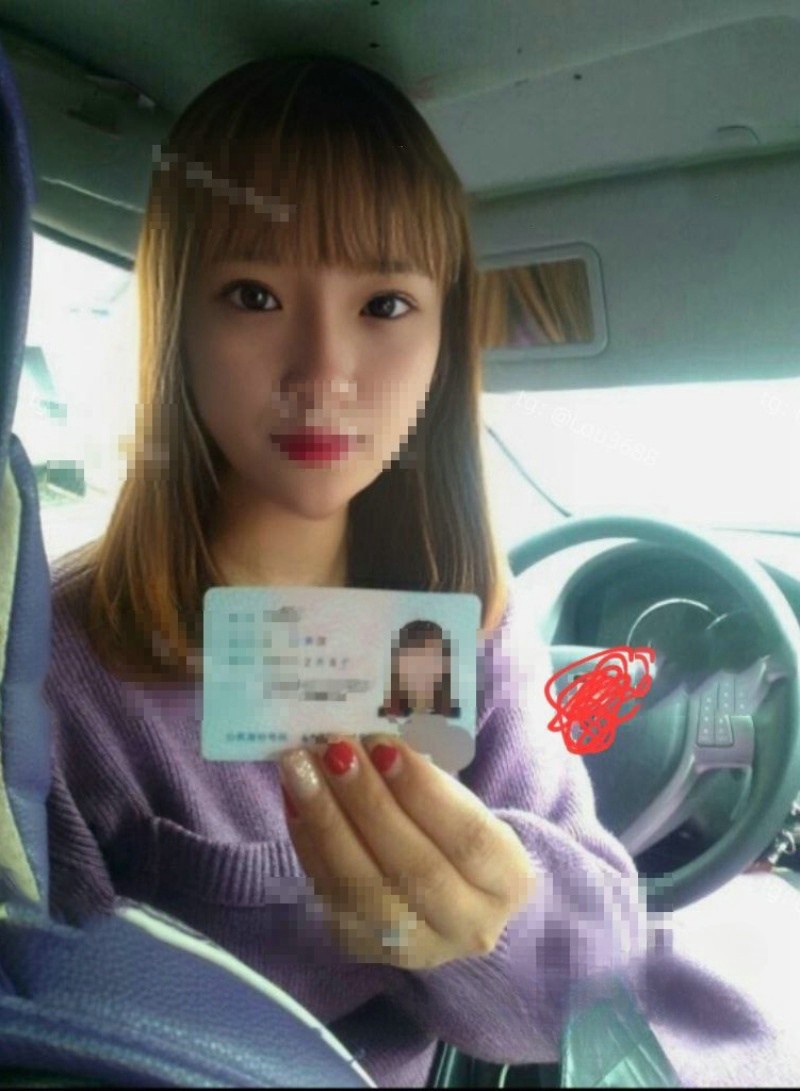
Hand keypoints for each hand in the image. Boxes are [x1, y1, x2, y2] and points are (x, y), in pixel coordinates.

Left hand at [278, 734, 535, 969]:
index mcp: (508, 880)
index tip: (383, 745)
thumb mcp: (463, 805)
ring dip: (326, 821)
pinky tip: (294, 799)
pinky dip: (308, 841)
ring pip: (364, 888)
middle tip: (333, 749)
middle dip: (368, 802)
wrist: (451, 899)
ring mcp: (414, 946)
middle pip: (414, 867)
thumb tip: (373, 740)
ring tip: (300, 768)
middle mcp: (468, 923)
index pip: (468, 837)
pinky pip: (330, 894)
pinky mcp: (363, 948)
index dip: (423, 790)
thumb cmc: (456, 833)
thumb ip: (428, 778)